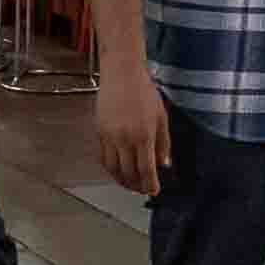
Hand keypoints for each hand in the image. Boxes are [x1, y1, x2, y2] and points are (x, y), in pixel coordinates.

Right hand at [96, 64, 170, 198]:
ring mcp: (110, 137)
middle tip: (142, 189)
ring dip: (122, 180)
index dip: (150, 184)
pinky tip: (118, 169)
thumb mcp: (161, 117)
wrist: (121, 74)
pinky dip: (111, 169)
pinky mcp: (100, 132)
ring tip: (130, 184)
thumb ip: (163, 143)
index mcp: (144, 136)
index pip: (146, 169)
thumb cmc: (144, 92)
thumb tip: (164, 163)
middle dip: (136, 186)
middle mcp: (125, 139)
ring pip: (113, 169)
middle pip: (129, 173)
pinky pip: (104, 158)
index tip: (154, 190)